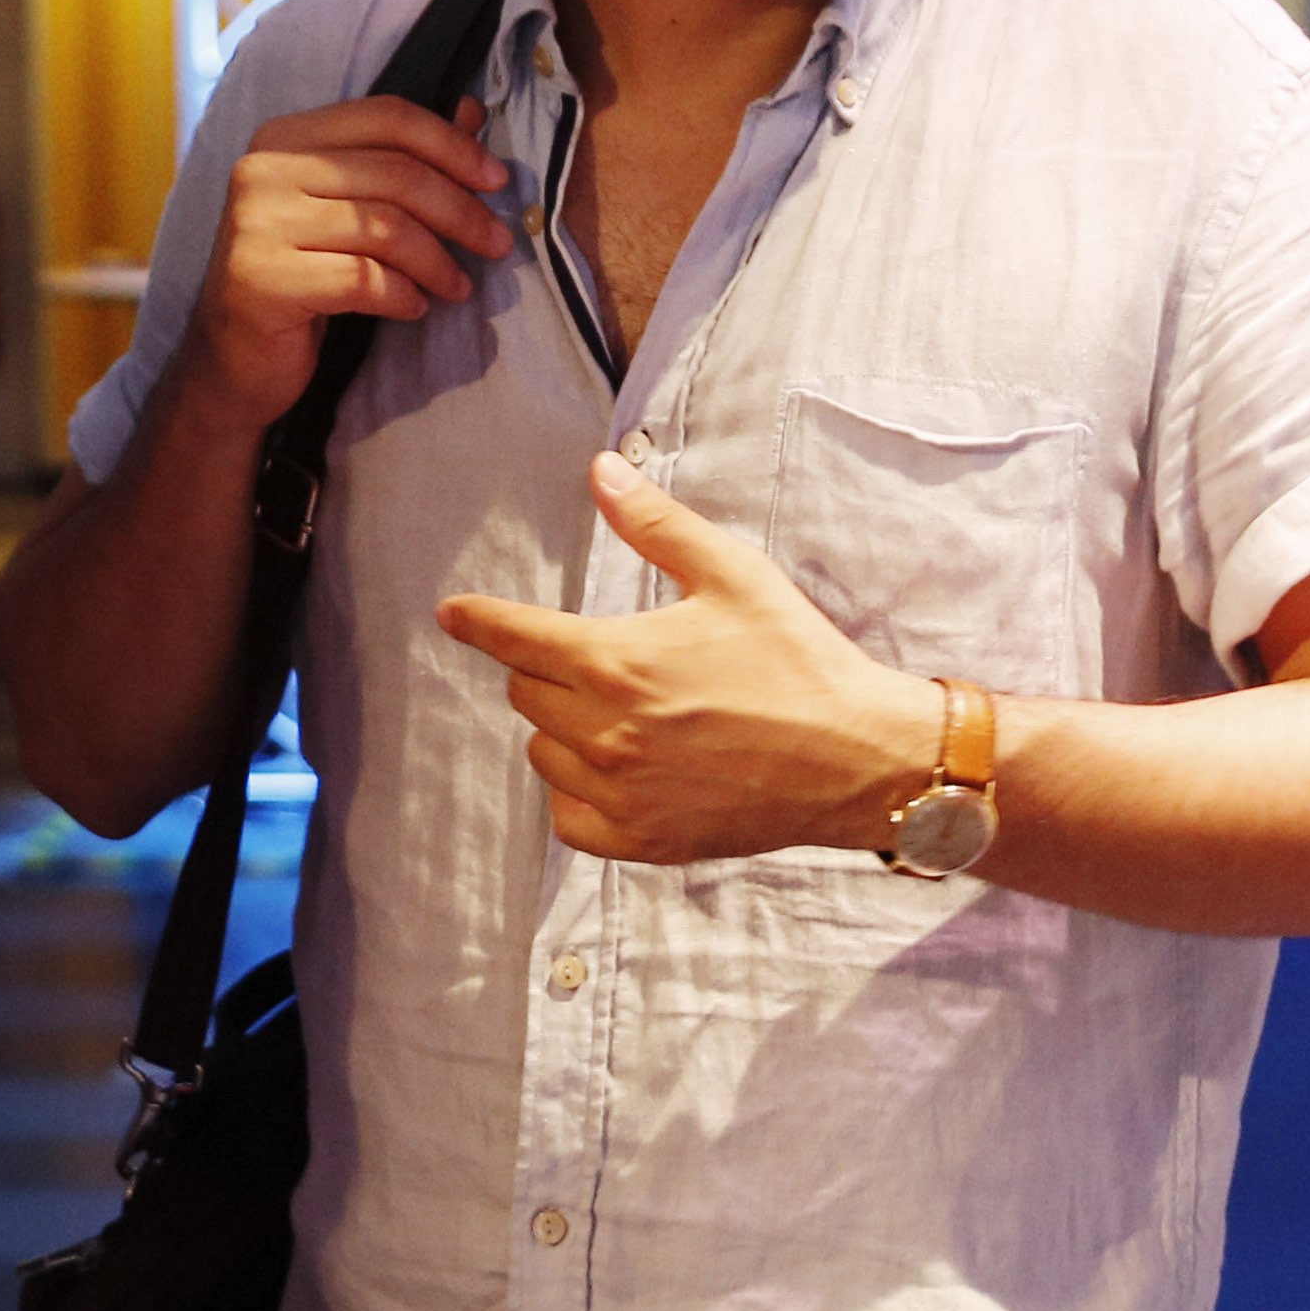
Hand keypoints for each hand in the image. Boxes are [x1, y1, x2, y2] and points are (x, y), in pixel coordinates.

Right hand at [175, 93, 516, 429]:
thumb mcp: (348, 209)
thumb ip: (402, 158)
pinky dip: (403, 296)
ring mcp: (256, 224)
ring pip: (385, 228)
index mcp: (284, 136)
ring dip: (438, 261)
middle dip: (461, 211)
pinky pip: (361, 280)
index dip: (452, 145)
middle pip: (395, 174)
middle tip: (499, 244)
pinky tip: (414, 308)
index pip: (387, 117)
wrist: (233, 359)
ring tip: (458, 286)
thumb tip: (473, 112)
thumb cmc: (299, 277)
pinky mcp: (262, 279)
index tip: (497, 180)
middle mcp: (263, 170)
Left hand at [434, 456, 940, 863]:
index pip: (514, 638)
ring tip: (624, 713)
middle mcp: (606, 732)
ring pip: (543, 755)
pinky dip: (578, 793)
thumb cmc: (799, 661)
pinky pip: (568, 819)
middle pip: (527, 693)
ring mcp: (621, 793)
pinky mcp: (643, 840)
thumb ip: (655, 524)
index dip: (477, 620)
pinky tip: (618, 771)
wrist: (857, 759)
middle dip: (549, 667)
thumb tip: (601, 471)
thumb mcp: (732, 574)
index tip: (452, 613)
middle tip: (605, 658)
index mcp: (617, 661)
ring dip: (564, 729)